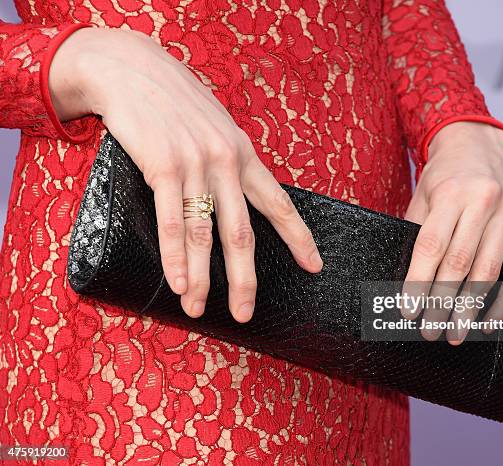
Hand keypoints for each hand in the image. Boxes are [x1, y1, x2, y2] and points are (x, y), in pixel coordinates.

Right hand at [49, 27, 322, 321]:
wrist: (134, 70)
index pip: (279, 203)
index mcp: (244, 155)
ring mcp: (196, 165)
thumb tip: (233, 199)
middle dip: (245, 279)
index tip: (315, 266)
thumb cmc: (176, 104)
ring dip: (202, 278)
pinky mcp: (163, 166)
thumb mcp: (215, 128)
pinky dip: (175, 258)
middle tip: (245, 312)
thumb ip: (228, 163)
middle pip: (242, 233)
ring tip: (199, 309)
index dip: (299, 237)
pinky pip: (173, 222)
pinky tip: (178, 283)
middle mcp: (227, 162)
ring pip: (205, 235)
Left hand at [402, 121, 502, 343]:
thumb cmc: (444, 175)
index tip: (408, 310)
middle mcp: (483, 202)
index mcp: (451, 194)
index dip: (418, 282)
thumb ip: (417, 233)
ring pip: (489, 271)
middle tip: (430, 330)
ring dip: (471, 308)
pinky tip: (490, 321)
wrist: (478, 144)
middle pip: (460, 264)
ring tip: (456, 333)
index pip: (431, 247)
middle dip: (442, 303)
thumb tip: (407, 280)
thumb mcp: (423, 196)